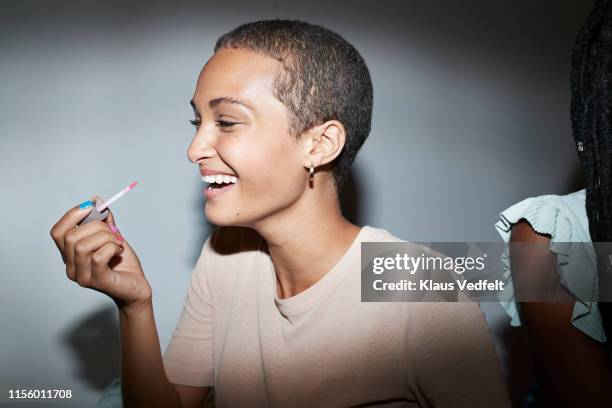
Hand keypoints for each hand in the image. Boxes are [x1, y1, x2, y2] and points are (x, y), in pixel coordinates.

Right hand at [50, 195, 152, 310]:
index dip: (72, 215)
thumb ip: (103, 221)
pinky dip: (112, 248)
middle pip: (70, 236)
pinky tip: (119, 251)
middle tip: (113, 232)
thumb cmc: (123, 264)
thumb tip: (96, 201)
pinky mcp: (97, 281)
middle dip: (96, 226)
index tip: (91, 207)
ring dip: (106, 238)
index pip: (57, 232)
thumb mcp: (112, 237)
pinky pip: (98, 256)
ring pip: (83, 245)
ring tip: (117, 243)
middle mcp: (71, 267)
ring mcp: (81, 276)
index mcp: (70, 255)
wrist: (136, 287)